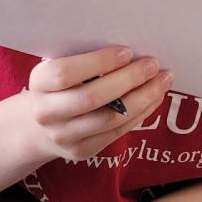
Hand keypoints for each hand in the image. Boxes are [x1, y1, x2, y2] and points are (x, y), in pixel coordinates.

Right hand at [25, 45, 171, 163]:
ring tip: (162, 81)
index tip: (128, 51)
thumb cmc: (59, 86)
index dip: (99, 62)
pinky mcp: (82, 151)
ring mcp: (64, 136)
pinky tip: (155, 98)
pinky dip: (141, 113)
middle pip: (91, 98)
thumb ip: (85, 60)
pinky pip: (117, 132)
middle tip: (153, 65)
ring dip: (142, 98)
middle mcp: (46, 112)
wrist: (39, 126)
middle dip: (128, 79)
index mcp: (38, 82)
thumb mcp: (60, 68)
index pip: (66, 73)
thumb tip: (133, 51)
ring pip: (110, 118)